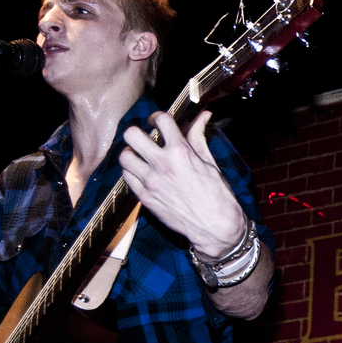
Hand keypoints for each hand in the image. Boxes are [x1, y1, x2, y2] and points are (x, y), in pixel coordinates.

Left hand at [120, 111, 245, 255]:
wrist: (215, 226)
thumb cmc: (217, 194)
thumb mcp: (209, 162)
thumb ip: (198, 137)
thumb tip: (203, 115)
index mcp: (181, 152)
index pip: (161, 120)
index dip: (157, 117)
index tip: (158, 122)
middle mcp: (162, 164)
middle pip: (132, 135)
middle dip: (138, 132)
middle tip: (144, 137)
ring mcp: (151, 182)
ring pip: (124, 156)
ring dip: (131, 153)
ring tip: (140, 156)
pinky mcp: (145, 197)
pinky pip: (127, 177)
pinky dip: (131, 172)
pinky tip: (141, 172)